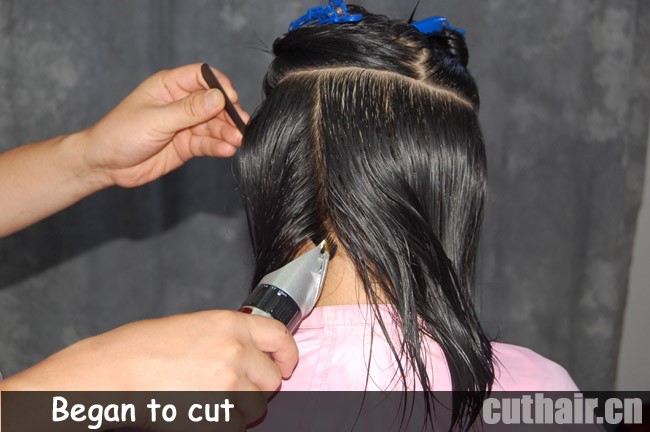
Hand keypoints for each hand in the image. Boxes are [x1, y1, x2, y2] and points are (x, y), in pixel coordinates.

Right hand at [0, 310, 296, 427]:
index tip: (286, 363)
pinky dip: (226, 422)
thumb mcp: (193, 326)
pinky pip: (237, 425)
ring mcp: (228, 385)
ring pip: (256, 406)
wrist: (113, 373)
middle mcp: (236, 351)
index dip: (287, 353)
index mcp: (231, 324)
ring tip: (211, 399)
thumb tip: (250, 351)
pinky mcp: (218, 415)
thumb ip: (228, 335)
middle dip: (258, 384)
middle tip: (234, 385)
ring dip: (242, 406)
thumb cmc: (142, 347)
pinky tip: (202, 411)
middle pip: (272, 377)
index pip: (279, 336)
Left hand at [81, 63, 248, 187]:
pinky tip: (227, 149)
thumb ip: (189, 110)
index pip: (202, 76)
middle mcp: (180, 103)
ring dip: (227, 132)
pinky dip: (219, 146)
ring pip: (214, 125)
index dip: (219, 85)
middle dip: (229, 114)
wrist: (106, 164)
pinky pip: (207, 143)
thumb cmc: (120, 133)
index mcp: (169, 86)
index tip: (230, 98)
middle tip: (241, 125)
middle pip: (214, 103)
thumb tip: (218, 97)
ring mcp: (185, 125)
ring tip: (237, 141)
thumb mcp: (156, 119)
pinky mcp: (187, 145)